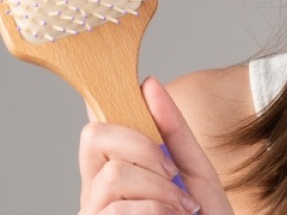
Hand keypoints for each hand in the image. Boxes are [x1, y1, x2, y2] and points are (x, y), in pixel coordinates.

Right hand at [79, 78, 233, 214]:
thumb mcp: (193, 168)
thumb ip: (172, 129)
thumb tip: (149, 84)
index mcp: (112, 169)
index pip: (96, 126)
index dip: (118, 115)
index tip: (158, 139)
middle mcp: (94, 191)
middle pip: (93, 136)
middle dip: (142, 147)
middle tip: (172, 173)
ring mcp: (93, 212)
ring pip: (113, 174)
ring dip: (160, 189)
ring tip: (180, 209)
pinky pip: (120, 207)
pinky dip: (157, 211)